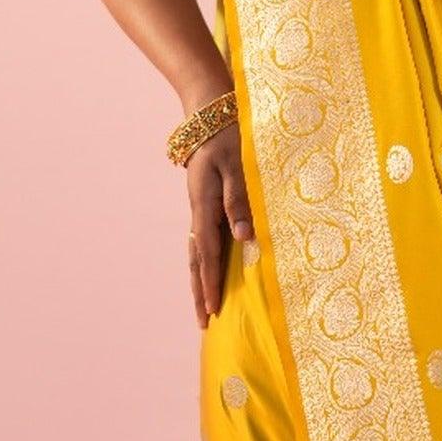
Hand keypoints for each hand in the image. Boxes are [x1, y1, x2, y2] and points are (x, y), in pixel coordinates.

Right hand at [185, 121, 253, 326]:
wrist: (208, 116)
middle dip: (199, 292)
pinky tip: (210, 277)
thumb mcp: (237, 166)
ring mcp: (200, 211)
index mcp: (205, 205)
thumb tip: (245, 237)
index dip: (210, 282)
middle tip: (203, 323)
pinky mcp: (206, 207)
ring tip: (204, 309)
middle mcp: (199, 212)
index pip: (208, 253)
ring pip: (197, 254)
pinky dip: (205, 264)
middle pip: (196, 261)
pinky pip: (203, 242)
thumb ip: (239, 201)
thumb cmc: (229, 139)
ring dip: (200, 282)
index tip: (212, 308)